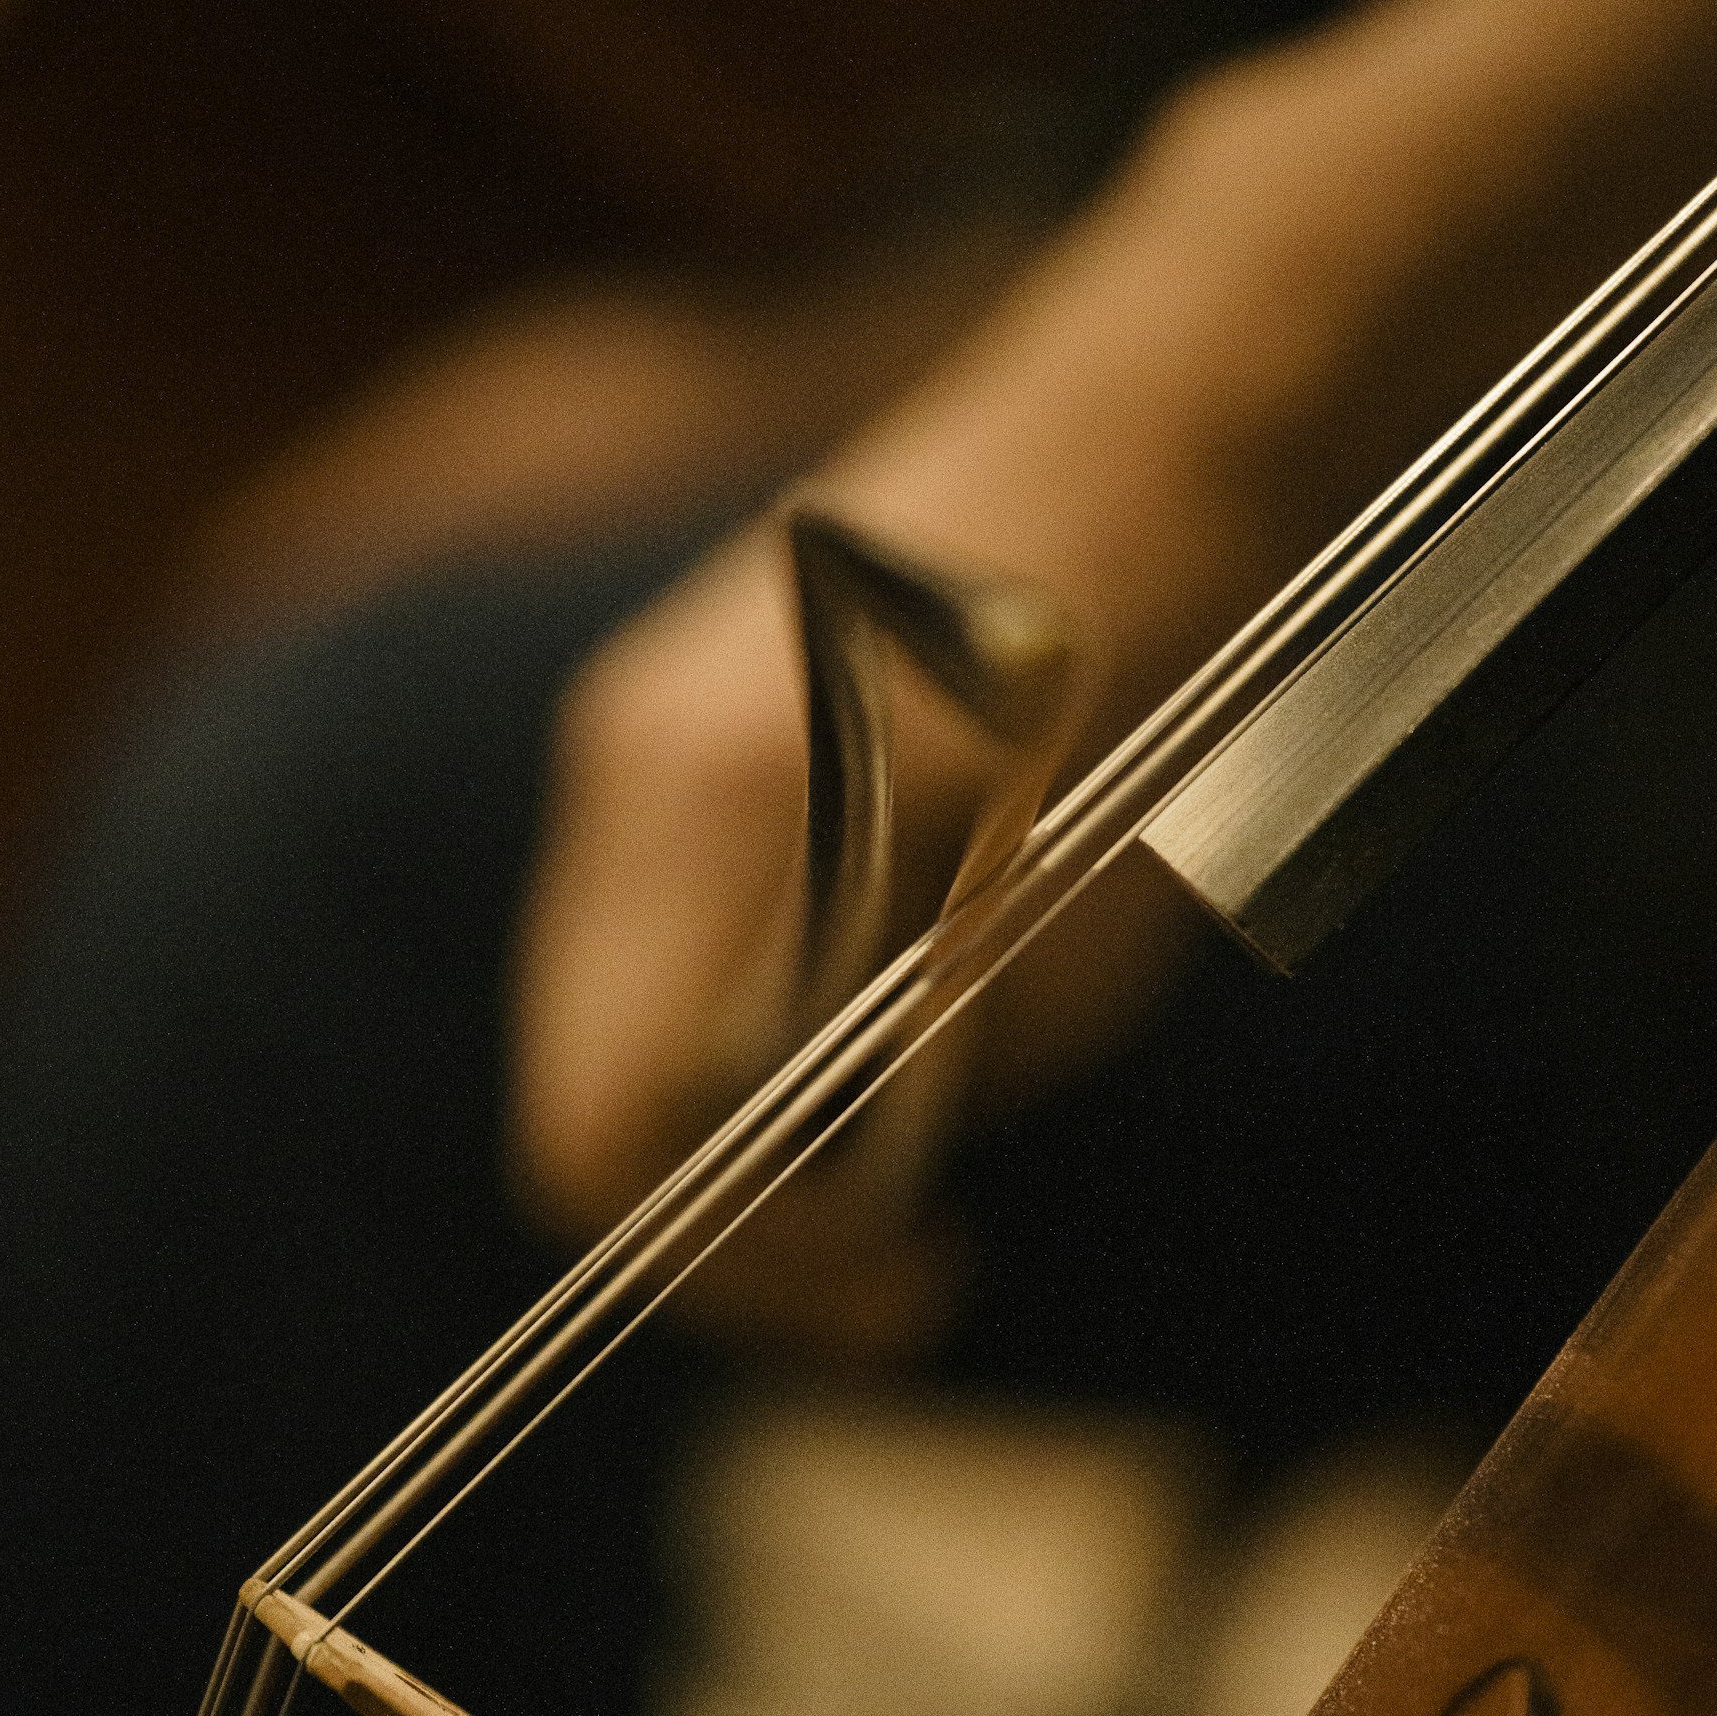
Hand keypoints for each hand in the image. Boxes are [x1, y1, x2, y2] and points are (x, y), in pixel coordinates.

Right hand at [509, 0, 1716, 1353]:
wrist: (1134, 428)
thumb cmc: (1132, 656)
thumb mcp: (1059, 905)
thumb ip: (921, 1068)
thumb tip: (821, 1198)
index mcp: (698, 816)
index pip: (594, 1129)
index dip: (724, 1260)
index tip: (879, 1286)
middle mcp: (617, 777)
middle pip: (582, 1088)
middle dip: (730, 1209)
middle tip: (901, 1263)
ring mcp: (627, 742)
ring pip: (615, 1021)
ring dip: (739, 1119)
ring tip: (911, 1145)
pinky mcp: (669, 729)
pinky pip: (660, 942)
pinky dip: (743, 1025)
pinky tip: (879, 1015)